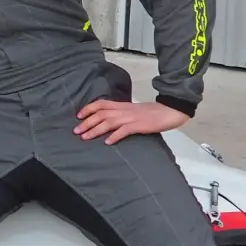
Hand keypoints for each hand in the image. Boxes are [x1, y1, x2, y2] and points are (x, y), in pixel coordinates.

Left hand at [74, 99, 189, 143]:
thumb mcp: (133, 110)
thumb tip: (108, 120)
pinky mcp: (139, 125)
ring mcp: (131, 117)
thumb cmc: (152, 112)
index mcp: (122, 105)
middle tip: (76, 131)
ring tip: (85, 137)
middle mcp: (124, 110)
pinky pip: (125, 130)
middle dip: (87, 122)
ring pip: (109, 122)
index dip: (89, 108)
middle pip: (102, 114)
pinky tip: (108, 142)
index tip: (78, 115)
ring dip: (96, 130)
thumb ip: (121, 113)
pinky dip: (115, 136)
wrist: (170, 111)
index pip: (102, 104)